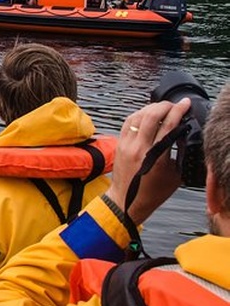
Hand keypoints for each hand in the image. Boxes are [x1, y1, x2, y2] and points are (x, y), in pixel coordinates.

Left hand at [106, 98, 190, 224]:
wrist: (126, 201)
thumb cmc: (153, 192)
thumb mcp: (175, 175)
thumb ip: (179, 153)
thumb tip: (182, 134)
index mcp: (156, 157)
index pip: (168, 126)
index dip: (178, 111)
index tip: (185, 104)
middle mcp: (139, 148)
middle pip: (151, 116)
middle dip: (165, 106)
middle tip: (174, 104)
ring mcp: (127, 145)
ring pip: (138, 116)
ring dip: (151, 108)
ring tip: (162, 107)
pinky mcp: (119, 144)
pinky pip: (128, 122)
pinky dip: (139, 114)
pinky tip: (147, 113)